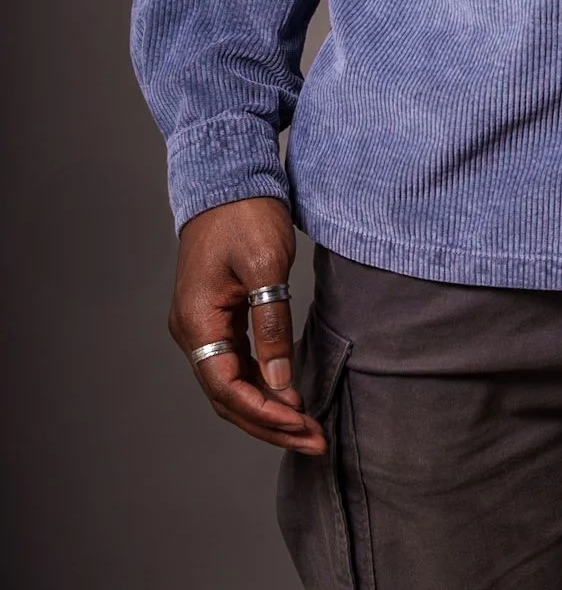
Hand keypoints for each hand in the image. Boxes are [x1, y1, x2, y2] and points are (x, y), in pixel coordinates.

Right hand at [169, 195, 325, 454]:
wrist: (228, 173)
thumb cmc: (245, 212)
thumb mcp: (266, 266)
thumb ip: (271, 327)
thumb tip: (280, 386)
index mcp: (196, 322)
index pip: (226, 388)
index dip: (264, 414)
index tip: (302, 426)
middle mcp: (192, 330)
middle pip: (227, 396)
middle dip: (270, 424)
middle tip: (315, 442)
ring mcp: (202, 325)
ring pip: (232, 384)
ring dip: (268, 409)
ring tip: (307, 429)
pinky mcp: (218, 316)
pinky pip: (237, 364)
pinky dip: (263, 385)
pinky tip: (290, 396)